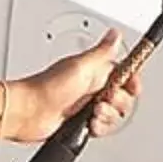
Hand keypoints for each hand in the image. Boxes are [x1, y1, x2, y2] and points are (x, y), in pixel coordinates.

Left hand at [5, 33, 140, 143]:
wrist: (29, 112)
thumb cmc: (48, 86)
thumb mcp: (80, 66)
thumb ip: (102, 52)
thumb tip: (115, 34)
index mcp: (94, 70)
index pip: (123, 73)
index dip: (131, 81)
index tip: (132, 86)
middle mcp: (92, 86)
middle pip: (122, 96)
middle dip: (118, 101)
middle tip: (103, 100)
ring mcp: (86, 105)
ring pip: (113, 114)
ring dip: (107, 116)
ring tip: (93, 113)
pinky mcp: (81, 122)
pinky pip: (101, 127)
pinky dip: (99, 127)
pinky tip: (89, 124)